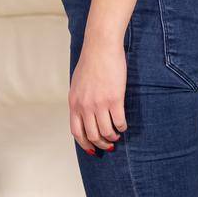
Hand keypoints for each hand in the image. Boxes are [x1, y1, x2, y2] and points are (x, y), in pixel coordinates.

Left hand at [69, 35, 127, 153]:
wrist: (100, 47)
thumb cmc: (90, 63)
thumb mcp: (77, 84)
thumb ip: (79, 100)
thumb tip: (83, 115)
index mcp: (74, 103)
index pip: (76, 132)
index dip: (85, 144)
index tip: (93, 149)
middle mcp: (85, 106)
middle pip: (92, 135)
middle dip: (101, 144)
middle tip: (109, 144)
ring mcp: (99, 103)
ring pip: (106, 132)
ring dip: (113, 136)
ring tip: (116, 134)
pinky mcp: (114, 99)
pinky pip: (119, 122)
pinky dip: (122, 127)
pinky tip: (123, 125)